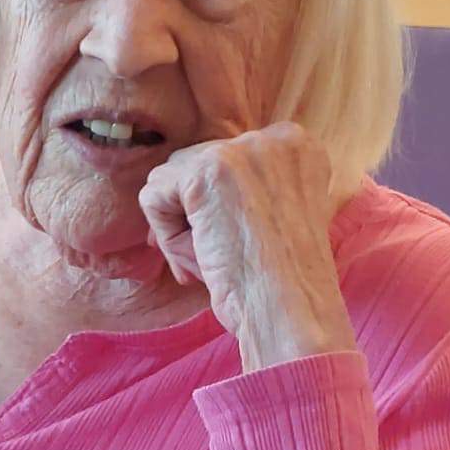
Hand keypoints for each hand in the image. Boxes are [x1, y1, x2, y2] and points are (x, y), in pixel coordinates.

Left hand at [139, 123, 356, 371]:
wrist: (291, 310)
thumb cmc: (282, 282)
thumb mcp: (272, 218)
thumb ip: (240, 192)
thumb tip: (169, 188)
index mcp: (296, 147)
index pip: (227, 160)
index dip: (216, 206)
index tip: (232, 241)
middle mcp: (273, 138)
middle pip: (195, 164)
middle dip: (192, 215)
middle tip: (212, 259)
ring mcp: (239, 152)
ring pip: (171, 180)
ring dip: (178, 228)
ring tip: (209, 261)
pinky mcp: (205, 173)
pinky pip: (153, 197)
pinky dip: (165, 236)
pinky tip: (199, 259)